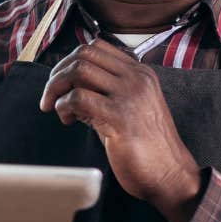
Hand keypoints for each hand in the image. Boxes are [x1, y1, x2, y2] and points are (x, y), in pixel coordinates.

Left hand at [39, 38, 203, 221]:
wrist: (170, 174)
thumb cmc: (145, 147)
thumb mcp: (126, 109)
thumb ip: (102, 93)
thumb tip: (67, 86)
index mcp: (140, 73)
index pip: (96, 47)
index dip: (71, 62)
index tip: (62, 84)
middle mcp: (136, 78)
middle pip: (84, 54)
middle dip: (58, 73)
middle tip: (51, 97)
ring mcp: (129, 95)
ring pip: (78, 70)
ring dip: (56, 88)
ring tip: (55, 108)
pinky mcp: (119, 116)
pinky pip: (78, 97)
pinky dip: (63, 106)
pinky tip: (67, 120)